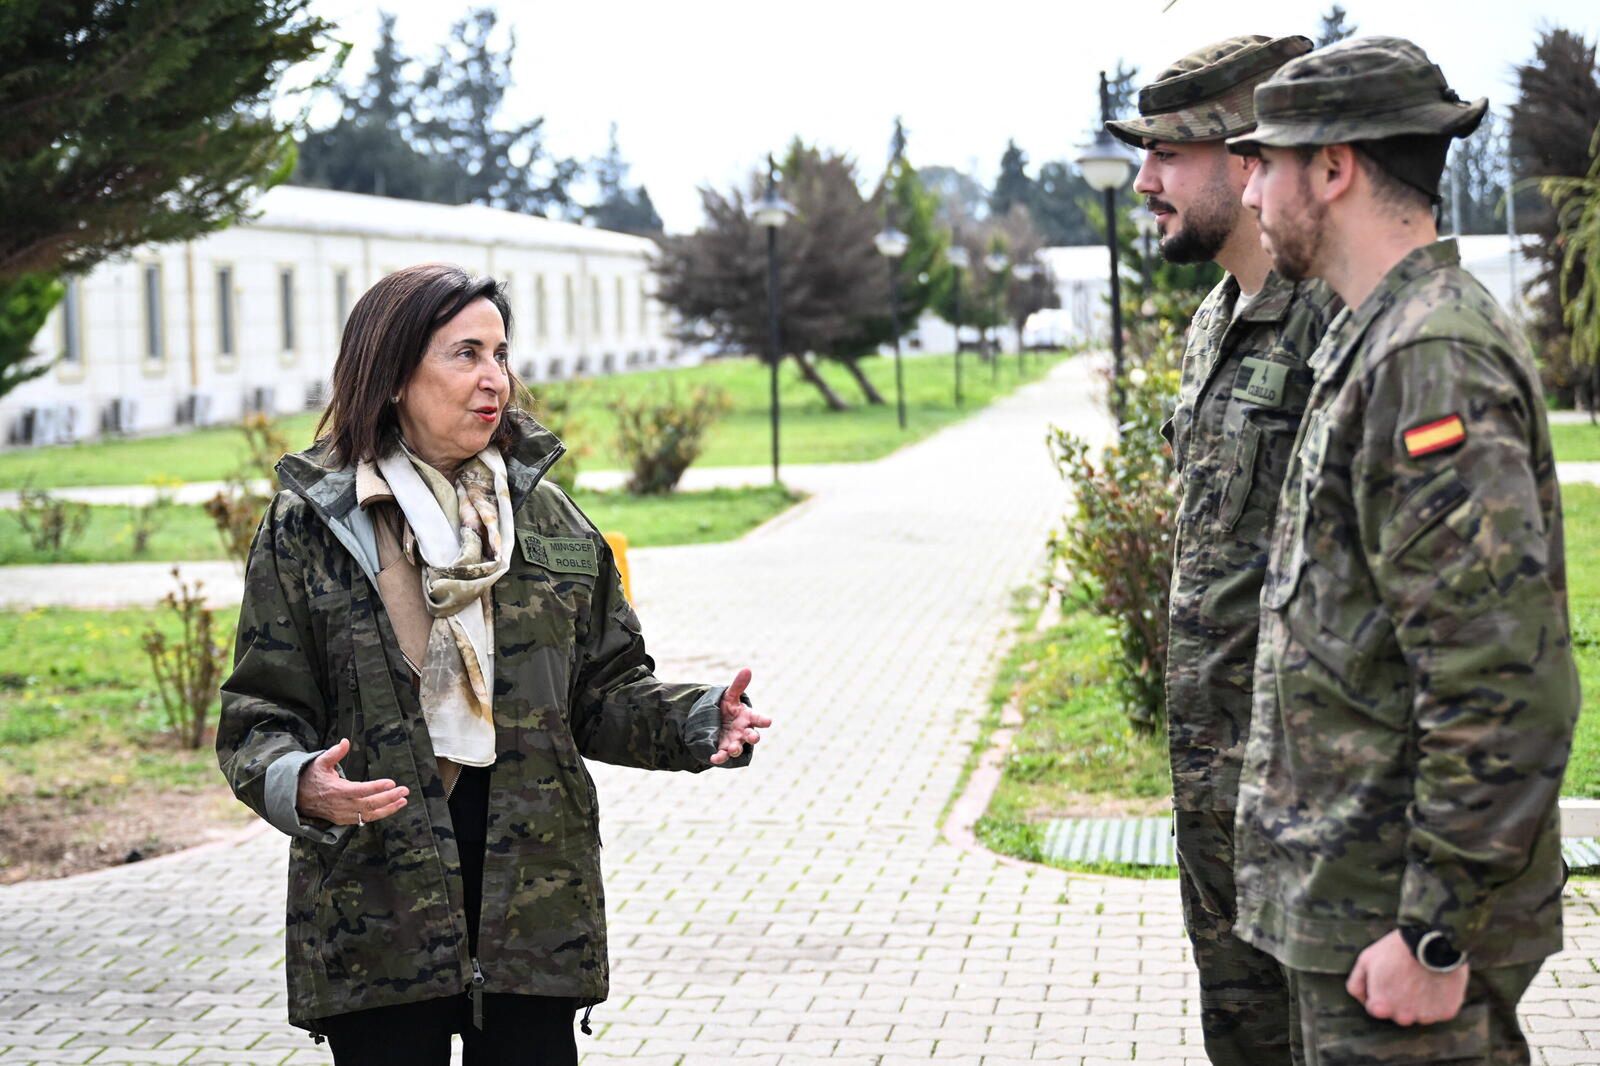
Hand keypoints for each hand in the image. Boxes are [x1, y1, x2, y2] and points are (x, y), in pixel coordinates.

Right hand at [295, 738, 408, 826]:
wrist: (297, 798)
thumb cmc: (311, 777)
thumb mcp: (320, 762)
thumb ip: (334, 753)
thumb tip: (345, 742)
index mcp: (336, 790)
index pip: (360, 790)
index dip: (376, 788)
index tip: (391, 782)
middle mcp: (341, 805)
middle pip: (369, 804)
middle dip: (389, 798)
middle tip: (404, 790)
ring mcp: (343, 815)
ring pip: (369, 815)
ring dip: (388, 808)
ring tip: (403, 800)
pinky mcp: (344, 820)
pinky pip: (365, 819)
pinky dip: (379, 814)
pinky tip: (391, 807)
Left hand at [709, 668, 770, 764]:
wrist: (715, 721)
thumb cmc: (728, 708)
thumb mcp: (730, 696)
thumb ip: (738, 685)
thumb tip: (747, 669)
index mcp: (748, 717)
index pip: (759, 719)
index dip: (764, 720)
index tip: (768, 721)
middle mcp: (744, 731)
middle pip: (752, 736)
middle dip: (753, 737)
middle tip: (753, 737)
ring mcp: (734, 741)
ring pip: (738, 747)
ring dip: (736, 748)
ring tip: (733, 749)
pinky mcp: (723, 749)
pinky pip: (723, 755)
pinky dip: (720, 757)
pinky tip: (714, 758)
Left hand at [1346, 929, 1468, 1025]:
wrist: (1432, 941)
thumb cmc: (1396, 949)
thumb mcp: (1365, 960)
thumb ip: (1356, 984)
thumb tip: (1363, 1000)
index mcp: (1381, 1007)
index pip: (1376, 1010)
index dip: (1379, 993)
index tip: (1387, 979)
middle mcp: (1403, 1017)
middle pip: (1398, 1014)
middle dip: (1399, 1000)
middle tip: (1405, 977)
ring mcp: (1426, 1017)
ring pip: (1419, 1014)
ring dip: (1419, 1002)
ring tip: (1421, 978)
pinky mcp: (1446, 1012)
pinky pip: (1439, 1010)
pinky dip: (1438, 1000)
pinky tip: (1436, 982)